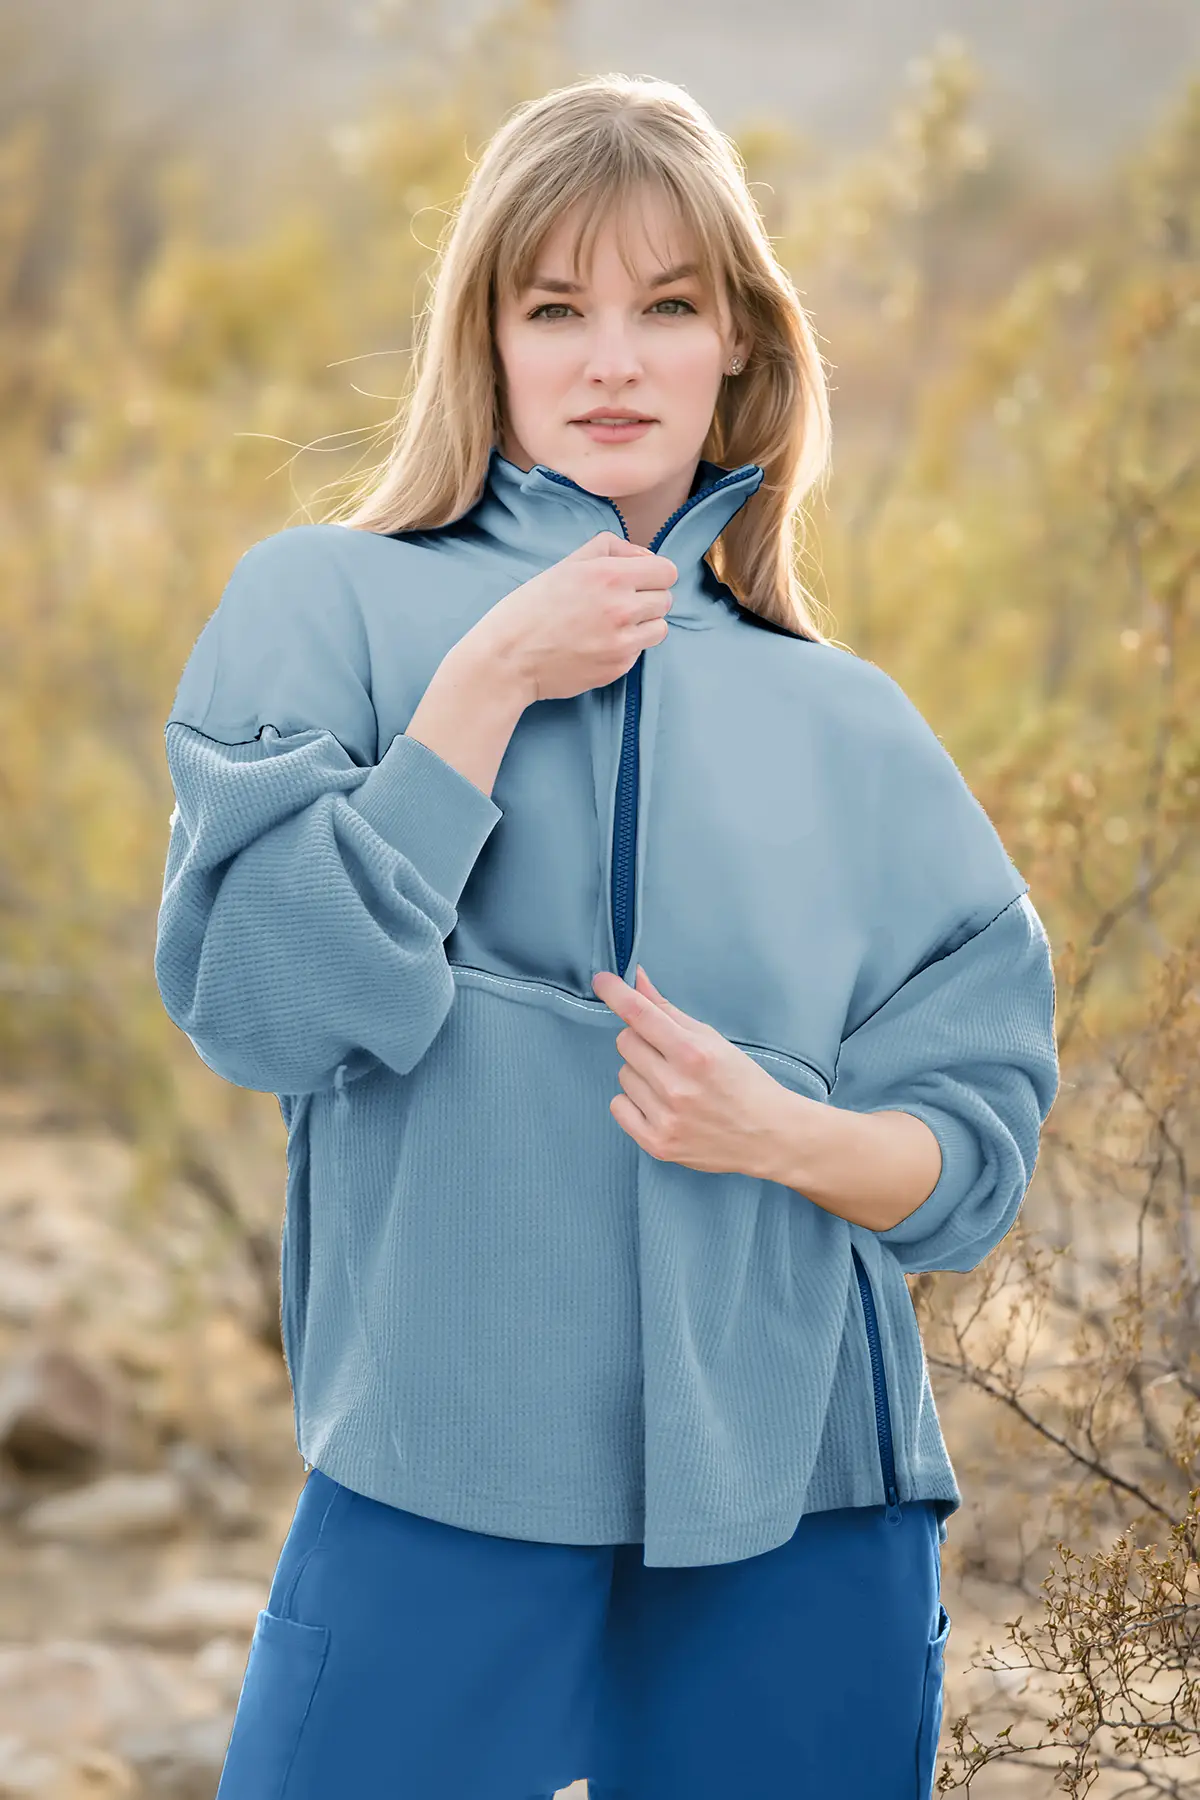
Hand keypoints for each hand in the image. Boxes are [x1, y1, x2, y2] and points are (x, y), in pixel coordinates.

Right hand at [480, 533, 675, 705]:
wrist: (508, 659)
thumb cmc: (531, 608)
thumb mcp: (566, 565)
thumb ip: (610, 549)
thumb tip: (645, 556)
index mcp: (609, 576)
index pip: (667, 571)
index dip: (654, 573)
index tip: (640, 579)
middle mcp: (621, 608)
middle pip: (666, 599)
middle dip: (648, 598)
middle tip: (619, 603)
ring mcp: (622, 642)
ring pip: (660, 628)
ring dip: (643, 625)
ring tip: (613, 624)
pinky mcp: (618, 667)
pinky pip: (640, 652)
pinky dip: (626, 647)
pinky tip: (598, 643)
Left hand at [591, 964, 784, 1174]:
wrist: (769, 1136)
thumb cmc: (743, 1083)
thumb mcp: (713, 1040)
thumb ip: (669, 1011)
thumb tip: (636, 980)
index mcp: (694, 1053)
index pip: (640, 1014)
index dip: (615, 993)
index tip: (602, 981)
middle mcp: (677, 1086)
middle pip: (625, 1042)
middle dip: (641, 1040)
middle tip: (666, 1053)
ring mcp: (665, 1117)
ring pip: (622, 1074)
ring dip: (641, 1073)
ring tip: (672, 1084)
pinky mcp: (657, 1143)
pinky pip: (618, 1106)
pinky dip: (633, 1102)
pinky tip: (659, 1105)